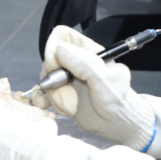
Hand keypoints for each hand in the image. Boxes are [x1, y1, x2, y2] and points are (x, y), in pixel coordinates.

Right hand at [40, 26, 154, 150]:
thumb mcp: (105, 80)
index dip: (53, 47)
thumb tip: (60, 50)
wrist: (116, 124)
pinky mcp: (59, 91)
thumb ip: (85, 64)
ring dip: (54, 96)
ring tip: (71, 108)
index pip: (61, 35)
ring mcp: (65, 76)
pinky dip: (45, 101)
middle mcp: (73, 60)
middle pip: (49, 59)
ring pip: (46, 78)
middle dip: (54, 80)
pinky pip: (43, 91)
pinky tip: (57, 109)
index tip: (56, 66)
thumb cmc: (117, 99)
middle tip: (67, 95)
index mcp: (86, 49)